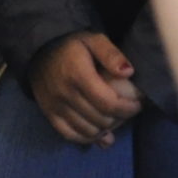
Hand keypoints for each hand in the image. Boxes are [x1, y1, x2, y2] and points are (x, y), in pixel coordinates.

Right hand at [30, 32, 141, 146]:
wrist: (39, 50)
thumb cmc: (71, 45)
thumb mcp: (93, 39)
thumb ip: (111, 54)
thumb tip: (129, 72)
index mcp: (78, 75)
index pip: (108, 103)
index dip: (128, 108)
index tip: (138, 103)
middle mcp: (65, 94)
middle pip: (100, 119)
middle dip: (121, 118)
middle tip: (129, 110)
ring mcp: (55, 107)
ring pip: (88, 131)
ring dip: (106, 129)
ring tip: (115, 119)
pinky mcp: (49, 114)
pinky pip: (70, 135)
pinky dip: (88, 138)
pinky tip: (100, 134)